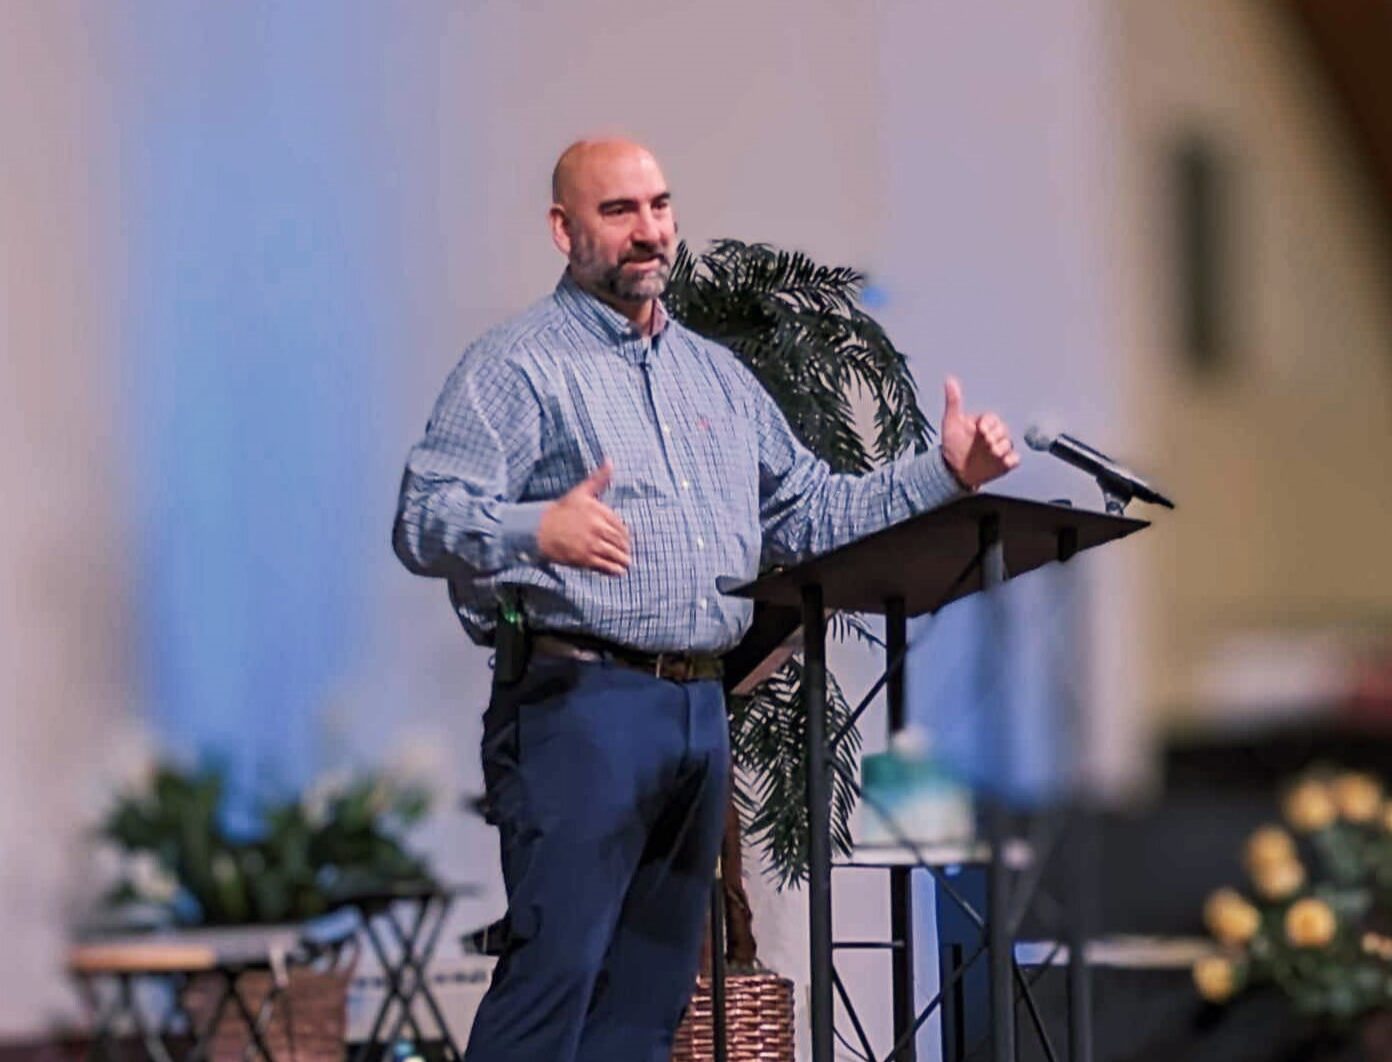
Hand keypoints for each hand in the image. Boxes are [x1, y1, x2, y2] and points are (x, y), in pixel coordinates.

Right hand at [537, 459, 631, 574]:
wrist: (539, 529)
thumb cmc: (561, 510)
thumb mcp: (581, 492)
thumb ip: (598, 479)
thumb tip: (610, 461)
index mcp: (598, 511)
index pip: (620, 526)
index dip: (626, 536)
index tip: (626, 541)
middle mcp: (597, 528)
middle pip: (619, 541)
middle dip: (626, 549)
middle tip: (627, 554)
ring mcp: (591, 544)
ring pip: (614, 554)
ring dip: (622, 560)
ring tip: (626, 564)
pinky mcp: (584, 558)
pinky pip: (604, 565)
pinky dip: (613, 569)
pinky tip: (618, 571)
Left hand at [939, 376, 1019, 489]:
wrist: (954, 470)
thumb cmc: (952, 444)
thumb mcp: (951, 422)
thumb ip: (954, 401)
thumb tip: (950, 380)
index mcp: (983, 423)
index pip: (992, 418)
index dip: (989, 423)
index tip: (981, 430)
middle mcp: (993, 434)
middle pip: (1003, 430)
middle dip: (997, 435)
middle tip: (987, 442)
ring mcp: (999, 448)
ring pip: (1009, 444)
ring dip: (1003, 447)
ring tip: (993, 453)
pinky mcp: (1004, 462)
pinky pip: (1015, 459)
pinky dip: (1012, 460)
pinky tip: (1004, 461)